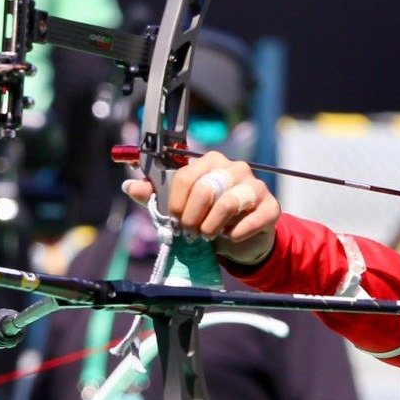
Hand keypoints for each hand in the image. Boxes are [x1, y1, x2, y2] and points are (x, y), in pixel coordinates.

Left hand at [121, 151, 280, 265]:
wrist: (243, 236)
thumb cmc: (210, 216)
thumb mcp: (181, 206)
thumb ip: (156, 196)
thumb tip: (129, 186)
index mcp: (211, 162)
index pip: (186, 176)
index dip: (176, 202)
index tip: (175, 218)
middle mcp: (235, 168)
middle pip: (205, 188)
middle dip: (192, 216)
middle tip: (190, 231)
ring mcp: (255, 186)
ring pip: (227, 203)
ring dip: (211, 226)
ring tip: (207, 235)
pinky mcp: (270, 207)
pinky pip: (250, 220)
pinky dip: (235, 234)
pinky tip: (229, 237)